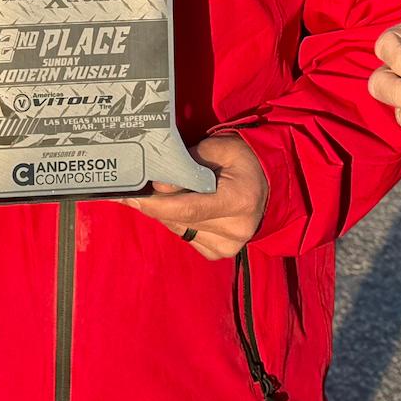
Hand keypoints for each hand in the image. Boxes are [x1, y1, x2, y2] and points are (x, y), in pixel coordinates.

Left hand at [122, 133, 267, 259]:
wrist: (270, 185)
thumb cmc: (245, 160)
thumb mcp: (222, 147)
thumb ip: (191, 160)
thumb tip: (160, 183)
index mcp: (238, 201)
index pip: (188, 209)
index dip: (157, 204)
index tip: (132, 196)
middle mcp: (235, 229)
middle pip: (180, 220)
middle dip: (153, 204)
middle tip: (130, 189)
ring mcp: (229, 246)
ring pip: (179, 230)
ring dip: (164, 212)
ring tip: (154, 193)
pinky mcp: (220, 252)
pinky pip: (186, 237)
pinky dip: (176, 221)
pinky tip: (177, 206)